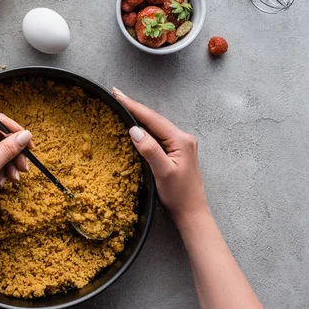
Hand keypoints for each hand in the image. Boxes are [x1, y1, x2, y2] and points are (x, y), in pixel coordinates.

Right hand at [112, 88, 208, 224]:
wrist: (192, 213)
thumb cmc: (179, 196)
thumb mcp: (163, 172)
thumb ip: (149, 149)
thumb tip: (134, 130)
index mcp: (181, 140)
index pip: (152, 119)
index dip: (134, 106)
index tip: (118, 95)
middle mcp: (182, 138)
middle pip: (154, 119)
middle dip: (135, 108)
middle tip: (116, 95)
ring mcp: (180, 145)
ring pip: (156, 126)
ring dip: (139, 116)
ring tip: (122, 106)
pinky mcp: (176, 152)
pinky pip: (157, 135)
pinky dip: (145, 129)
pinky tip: (135, 126)